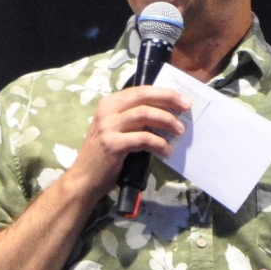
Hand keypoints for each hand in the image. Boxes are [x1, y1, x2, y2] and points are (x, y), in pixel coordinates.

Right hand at [63, 86, 189, 199]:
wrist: (84, 179)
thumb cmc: (103, 155)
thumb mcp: (115, 130)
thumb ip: (133, 119)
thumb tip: (165, 115)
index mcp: (109, 103)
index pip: (140, 90)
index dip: (163, 92)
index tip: (181, 99)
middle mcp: (107, 111)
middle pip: (143, 96)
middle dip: (168, 99)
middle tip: (186, 107)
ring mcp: (108, 127)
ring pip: (144, 114)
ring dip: (166, 121)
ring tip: (179, 130)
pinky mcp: (112, 144)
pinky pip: (143, 139)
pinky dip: (159, 143)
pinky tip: (167, 150)